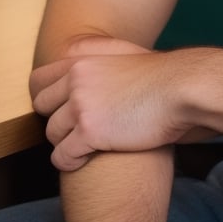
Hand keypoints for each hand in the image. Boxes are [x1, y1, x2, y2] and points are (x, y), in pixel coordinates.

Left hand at [31, 40, 188, 170]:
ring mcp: (80, 104)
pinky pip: (61, 156)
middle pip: (40, 106)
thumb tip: (100, 71)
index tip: (59, 110)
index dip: (46, 98)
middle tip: (75, 131)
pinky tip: (86, 161)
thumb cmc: (165, 78)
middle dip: (55, 121)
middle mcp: (76, 79)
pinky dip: (70, 162)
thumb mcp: (128, 58)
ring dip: (66, 143)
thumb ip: (105, 63)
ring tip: (86, 147)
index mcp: (83, 60)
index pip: (39, 78)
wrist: (184, 89)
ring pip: (51, 133)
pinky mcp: (89, 131)